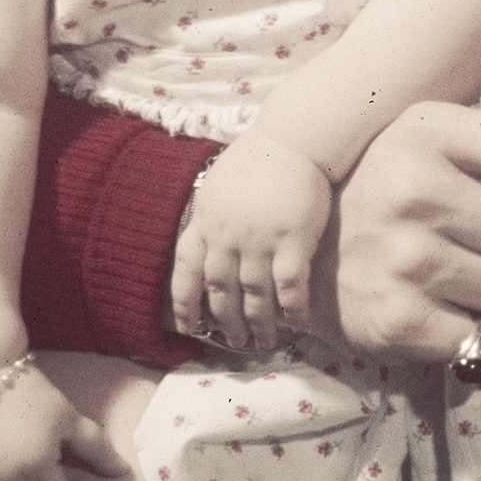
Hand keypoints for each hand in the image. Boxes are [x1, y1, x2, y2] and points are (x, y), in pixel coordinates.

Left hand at [171, 130, 337, 361]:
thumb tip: (207, 242)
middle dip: (226, 321)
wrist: (294, 138)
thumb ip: (211, 218)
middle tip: (235, 341)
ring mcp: (259, 240)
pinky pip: (289, 286)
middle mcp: (227, 236)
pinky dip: (291, 310)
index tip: (187, 327)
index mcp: (205, 222)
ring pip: (254, 295)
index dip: (184, 303)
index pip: (185, 271)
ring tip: (265, 342)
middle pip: (220, 290)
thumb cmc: (259, 159)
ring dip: (259, 323)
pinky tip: (296, 324)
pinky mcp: (293, 240)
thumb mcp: (218, 188)